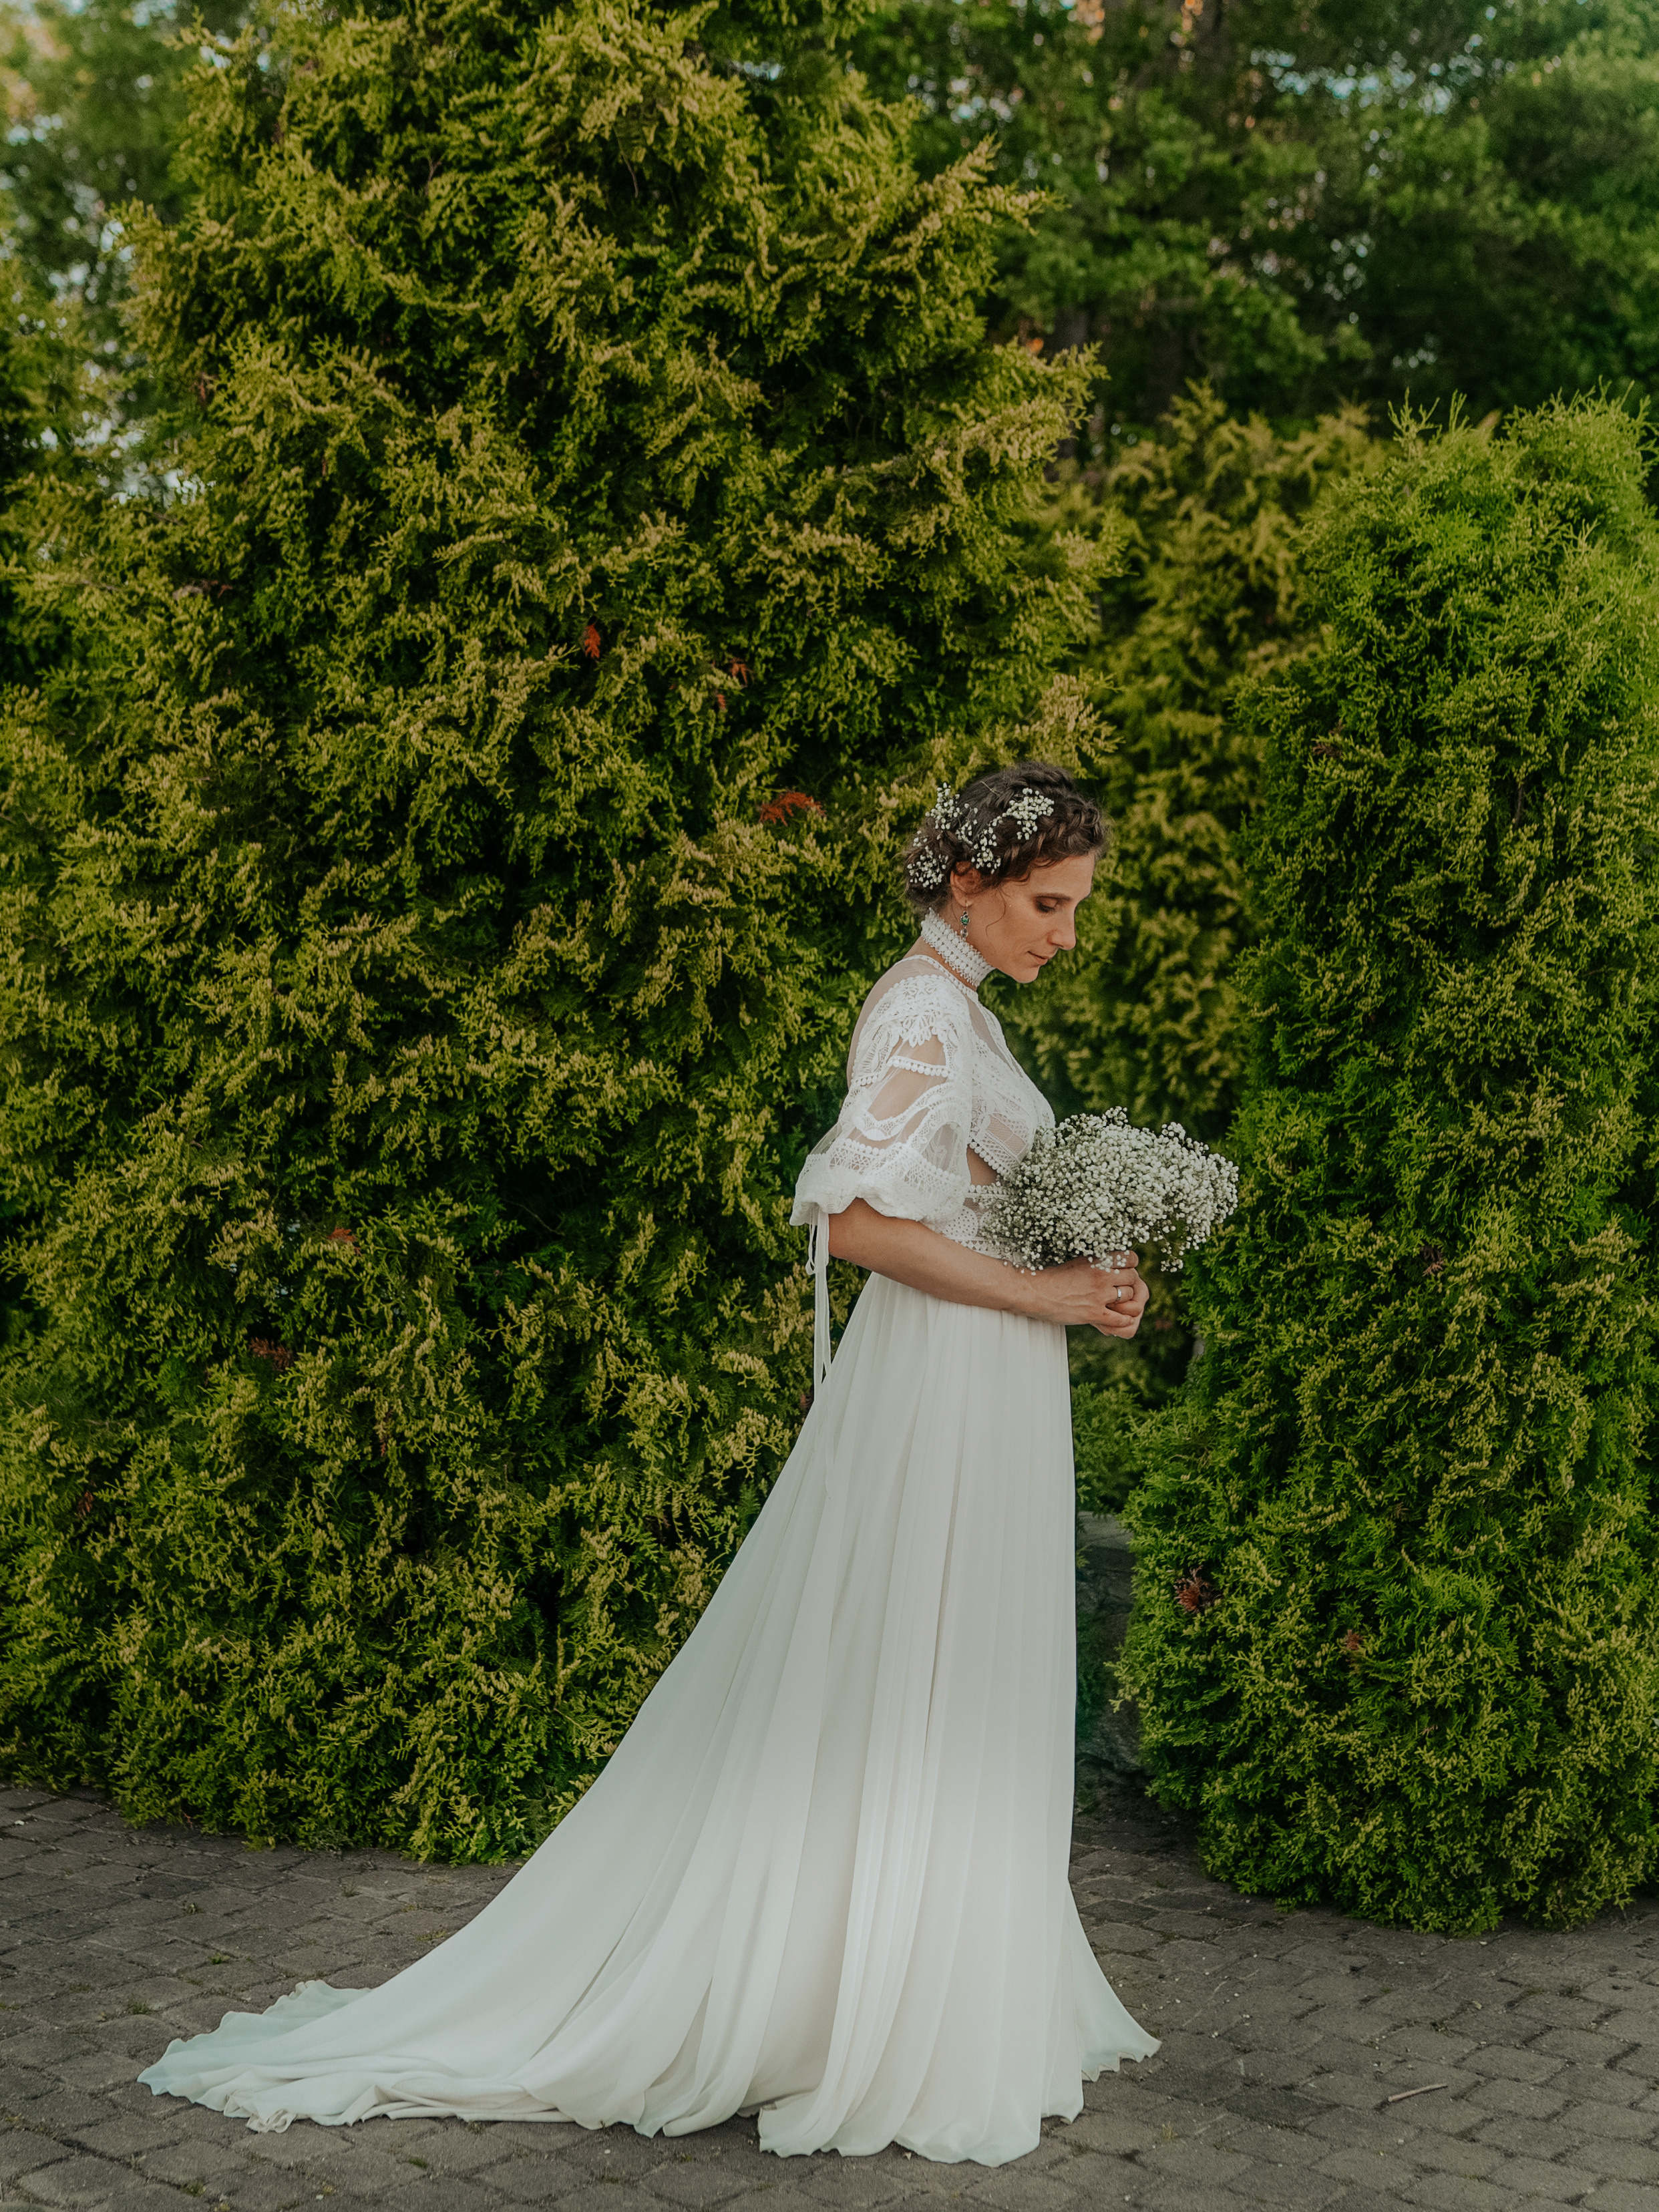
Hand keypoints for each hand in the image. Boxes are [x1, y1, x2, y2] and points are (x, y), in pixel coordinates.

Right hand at [1025, 1252, 1147, 1337]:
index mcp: (1098, 1260)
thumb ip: (1098, 1262)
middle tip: (1119, 1288)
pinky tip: (1117, 1318)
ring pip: (1129, 1296)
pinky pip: (1121, 1318)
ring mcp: (1099, 1295)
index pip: (1130, 1258)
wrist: (1036, 1292)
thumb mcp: (1079, 1261)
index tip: (1124, 1270)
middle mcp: (1101, 1276)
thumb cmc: (1055, 1276)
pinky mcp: (1094, 1313)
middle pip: (1132, 1277)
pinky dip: (1122, 1319)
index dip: (1130, 1265)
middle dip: (1128, 1283)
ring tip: (1115, 1302)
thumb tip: (1113, 1261)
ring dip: (1124, 1301)